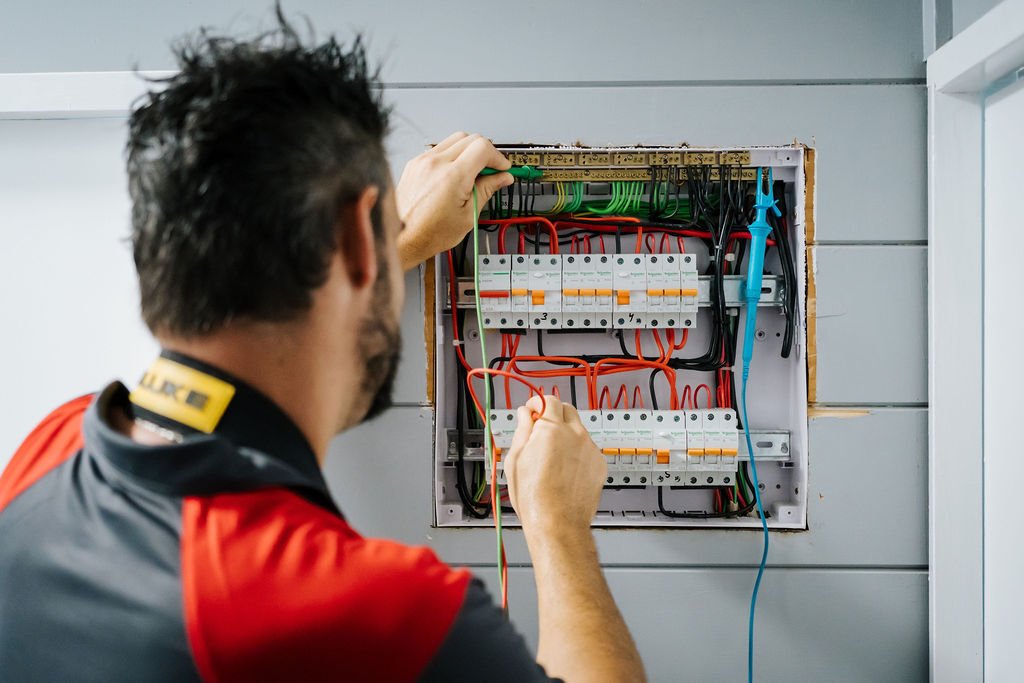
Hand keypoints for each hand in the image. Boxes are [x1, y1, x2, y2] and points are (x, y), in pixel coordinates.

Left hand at [395, 132, 513, 269]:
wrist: (402, 237)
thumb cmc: (429, 233)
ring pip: (455, 139)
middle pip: (471, 138)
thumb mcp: (468, 216)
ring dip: (469, 151)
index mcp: (452, 177)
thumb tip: (502, 178)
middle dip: (486, 152)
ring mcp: (423, 161)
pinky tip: (455, 174)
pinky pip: (440, 148)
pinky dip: (453, 155)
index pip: (483, 148)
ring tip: (473, 173)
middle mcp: (436, 163)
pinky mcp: (416, 163)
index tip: (502, 168)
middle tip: (491, 171)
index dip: (498, 157)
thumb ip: (487, 190)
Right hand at [503, 395, 605, 535]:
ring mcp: (590, 448)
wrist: (557, 523)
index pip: (548, 400)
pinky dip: (578, 452)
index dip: (537, 404)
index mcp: (551, 429)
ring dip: (566, 434)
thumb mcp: (515, 460)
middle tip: (541, 429)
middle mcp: (574, 434)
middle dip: (554, 414)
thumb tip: (524, 415)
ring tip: (552, 458)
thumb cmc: (535, 498)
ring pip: (578, 429)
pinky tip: (565, 470)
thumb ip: (522, 431)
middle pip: (567, 409)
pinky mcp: (599, 463)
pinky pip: (588, 448)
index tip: (532, 411)